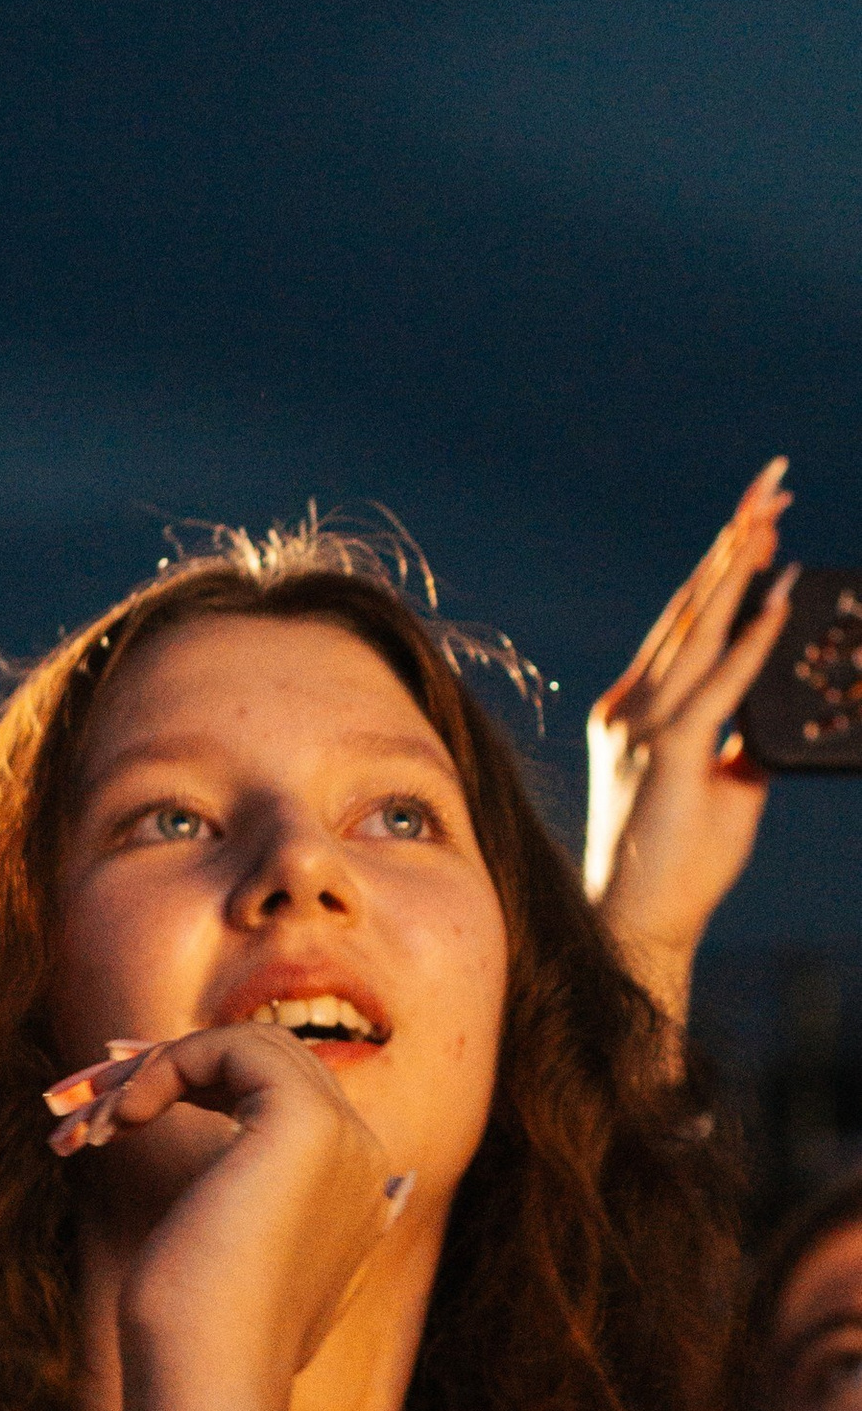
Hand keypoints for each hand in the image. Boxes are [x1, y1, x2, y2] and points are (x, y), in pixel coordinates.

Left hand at [46, 1023, 405, 1410]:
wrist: (209, 1385)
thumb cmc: (197, 1346)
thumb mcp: (219, 1263)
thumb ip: (239, 1217)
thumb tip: (216, 1196)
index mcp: (354, 1191)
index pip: (280, 1096)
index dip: (197, 1080)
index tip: (119, 1101)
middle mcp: (361, 1157)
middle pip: (260, 1061)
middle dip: (162, 1066)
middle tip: (80, 1092)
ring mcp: (343, 1138)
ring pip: (244, 1046)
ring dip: (151, 1070)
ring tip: (86, 1123)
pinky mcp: (305, 1123)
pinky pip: (228, 1046)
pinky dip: (163, 1069)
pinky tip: (117, 1123)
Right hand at [586, 462, 794, 1031]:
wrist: (632, 927)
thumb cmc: (673, 869)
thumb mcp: (717, 788)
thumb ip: (739, 742)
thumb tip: (775, 719)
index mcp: (634, 713)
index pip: (685, 623)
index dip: (722, 566)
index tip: (756, 519)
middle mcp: (633, 710)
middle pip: (691, 606)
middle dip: (734, 539)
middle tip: (771, 483)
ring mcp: (647, 729)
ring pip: (701, 629)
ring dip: (741, 567)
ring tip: (773, 515)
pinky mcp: (671, 755)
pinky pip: (719, 685)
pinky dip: (751, 640)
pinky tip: (778, 599)